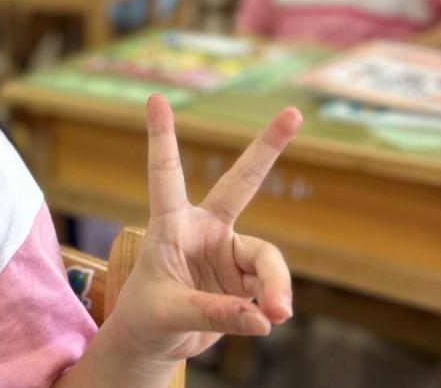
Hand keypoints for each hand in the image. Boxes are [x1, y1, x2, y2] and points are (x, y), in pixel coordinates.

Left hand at [104, 95, 301, 363]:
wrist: (156, 341)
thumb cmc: (146, 317)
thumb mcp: (168, 314)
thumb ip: (213, 312)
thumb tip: (264, 317)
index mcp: (170, 225)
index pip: (165, 175)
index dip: (161, 138)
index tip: (155, 99)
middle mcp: (203, 229)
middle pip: (242, 182)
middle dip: (268, 148)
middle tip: (294, 113)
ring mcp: (228, 251)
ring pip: (267, 260)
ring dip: (276, 286)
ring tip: (277, 315)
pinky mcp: (245, 277)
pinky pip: (270, 287)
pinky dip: (270, 305)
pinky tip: (264, 322)